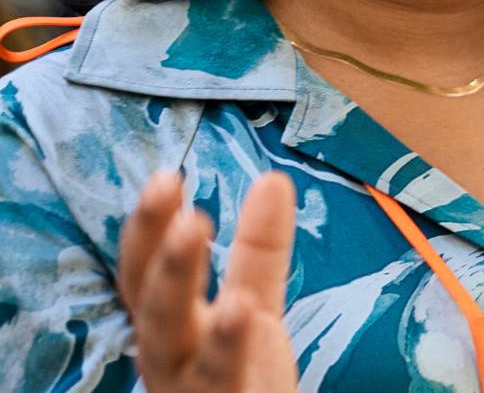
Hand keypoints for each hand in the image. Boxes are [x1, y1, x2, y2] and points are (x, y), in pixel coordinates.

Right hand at [119, 170, 298, 392]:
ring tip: (192, 227)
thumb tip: (272, 179)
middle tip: (172, 192)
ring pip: (167, 334)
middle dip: (158, 247)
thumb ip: (258, 249)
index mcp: (167, 320)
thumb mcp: (250, 302)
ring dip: (175, 280)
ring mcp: (185, 382)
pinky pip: (219, 375)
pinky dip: (226, 343)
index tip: (166, 177)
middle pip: (148, 297)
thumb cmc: (238, 371)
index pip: (144, 269)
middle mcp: (165, 350)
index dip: (148, 227)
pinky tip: (240, 307)